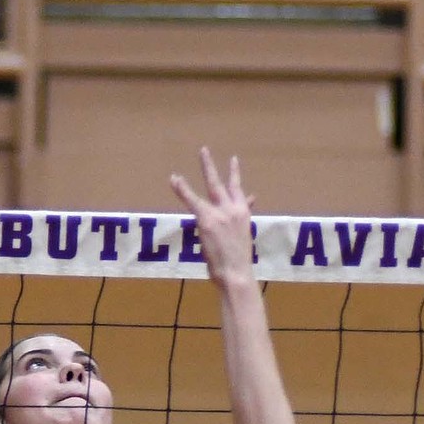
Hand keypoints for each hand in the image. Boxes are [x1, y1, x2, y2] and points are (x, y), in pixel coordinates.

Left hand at [170, 147, 254, 287]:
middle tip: (204, 150)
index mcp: (243, 214)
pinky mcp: (207, 219)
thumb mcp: (242, 237)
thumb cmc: (238, 261)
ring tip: (194, 157)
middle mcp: (233, 209)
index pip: (238, 191)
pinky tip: (175, 178)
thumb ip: (241, 219)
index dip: (234, 176)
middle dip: (212, 167)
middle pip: (223, 183)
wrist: (236, 273)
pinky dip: (183, 189)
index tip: (233, 161)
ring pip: (210, 186)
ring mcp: (220, 212)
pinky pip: (192, 200)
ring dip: (204, 168)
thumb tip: (249, 207)